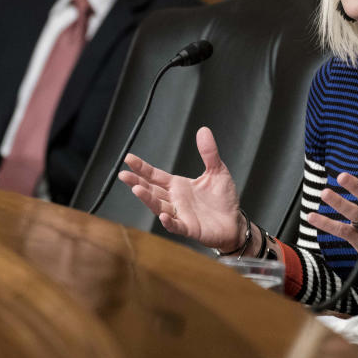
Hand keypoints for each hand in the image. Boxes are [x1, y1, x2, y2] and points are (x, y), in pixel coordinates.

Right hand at [117, 126, 243, 250]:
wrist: (234, 222)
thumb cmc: (223, 199)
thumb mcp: (217, 171)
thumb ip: (208, 152)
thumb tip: (203, 130)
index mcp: (178, 185)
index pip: (155, 175)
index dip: (142, 168)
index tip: (128, 159)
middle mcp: (175, 199)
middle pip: (151, 190)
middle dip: (137, 182)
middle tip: (123, 175)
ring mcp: (180, 214)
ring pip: (159, 206)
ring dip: (148, 199)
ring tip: (137, 190)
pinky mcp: (190, 228)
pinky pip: (176, 225)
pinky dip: (169, 221)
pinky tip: (163, 216)